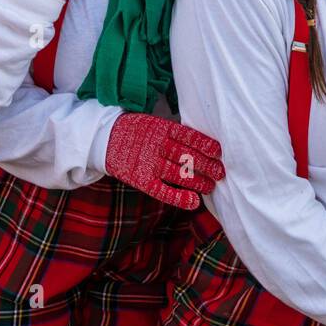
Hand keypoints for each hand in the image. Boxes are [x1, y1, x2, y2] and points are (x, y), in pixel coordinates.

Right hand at [104, 112, 225, 209]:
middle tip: (221, 172)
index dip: (205, 144)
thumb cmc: (136, 132)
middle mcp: (156, 145)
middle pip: (187, 156)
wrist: (104, 139)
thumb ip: (174, 133)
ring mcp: (148, 163)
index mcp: (161, 128)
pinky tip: (193, 201)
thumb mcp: (154, 123)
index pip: (189, 136)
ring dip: (198, 181)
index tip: (219, 152)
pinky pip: (162, 190)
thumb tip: (203, 141)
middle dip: (207, 165)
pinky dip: (179, 197)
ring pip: (179, 173)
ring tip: (211, 185)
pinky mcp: (141, 179)